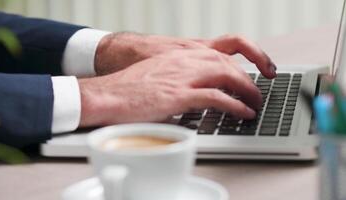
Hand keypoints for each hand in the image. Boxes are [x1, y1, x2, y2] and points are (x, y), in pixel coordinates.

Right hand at [79, 49, 264, 126]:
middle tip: (256, 93)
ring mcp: (182, 76)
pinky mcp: (178, 95)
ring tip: (255, 103)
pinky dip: (235, 105)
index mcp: (178, 56)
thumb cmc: (126, 89)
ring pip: (226, 74)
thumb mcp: (156, 76)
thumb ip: (176, 79)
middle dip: (246, 78)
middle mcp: (183, 61)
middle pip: (226, 62)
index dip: (236, 66)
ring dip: (246, 90)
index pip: (217, 55)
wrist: (106, 94)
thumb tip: (189, 93)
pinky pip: (216, 97)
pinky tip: (244, 113)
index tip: (246, 76)